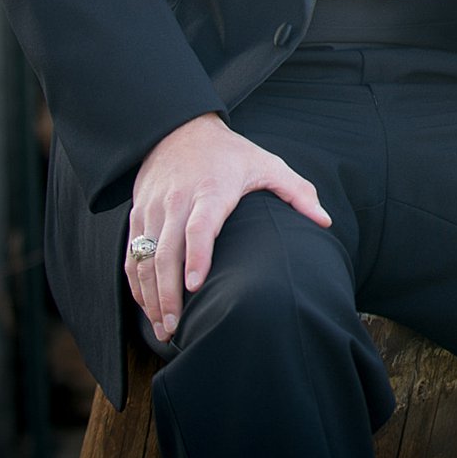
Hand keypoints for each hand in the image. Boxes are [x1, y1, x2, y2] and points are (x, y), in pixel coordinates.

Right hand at [126, 112, 331, 342]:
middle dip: (168, 292)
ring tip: (162, 327)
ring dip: (149, 295)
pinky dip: (136, 283)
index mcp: (211, 189)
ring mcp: (154, 208)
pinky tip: (146, 306)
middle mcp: (178, 200)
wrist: (179, 130)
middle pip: (166, 250)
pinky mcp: (138, 214)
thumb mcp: (267, 164)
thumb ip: (297, 191)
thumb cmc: (230, 154)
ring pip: (143, 257)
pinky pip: (131, 254)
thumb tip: (324, 221)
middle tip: (175, 327)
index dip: (197, 256)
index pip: (200, 225)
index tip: (196, 286)